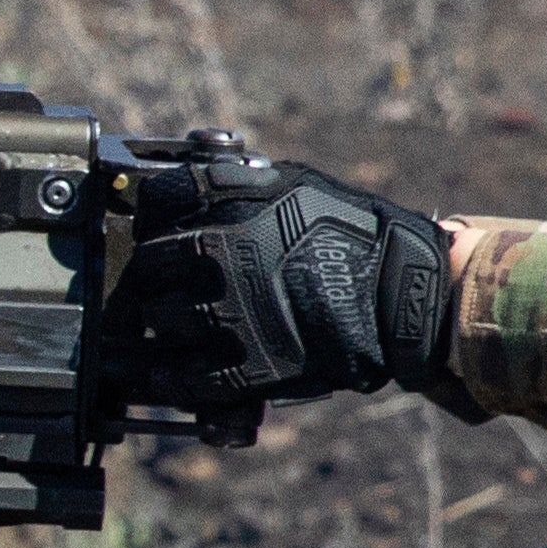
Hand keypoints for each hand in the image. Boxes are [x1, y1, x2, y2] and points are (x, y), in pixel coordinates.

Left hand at [94, 146, 449, 414]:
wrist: (397, 293)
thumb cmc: (346, 231)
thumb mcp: (290, 183)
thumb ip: (235, 179)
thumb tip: (189, 169)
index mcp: (230, 200)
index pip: (158, 199)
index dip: (153, 215)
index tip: (158, 227)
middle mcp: (221, 252)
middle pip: (149, 264)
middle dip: (153, 273)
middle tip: (164, 280)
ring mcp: (232, 310)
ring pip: (161, 319)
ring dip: (163, 321)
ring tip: (175, 323)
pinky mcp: (249, 363)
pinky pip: (186, 377)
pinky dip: (173, 378)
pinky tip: (172, 373)